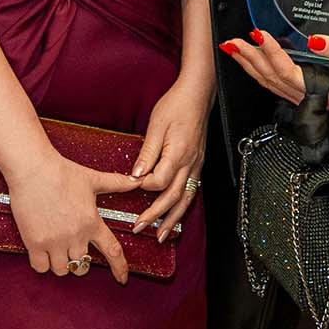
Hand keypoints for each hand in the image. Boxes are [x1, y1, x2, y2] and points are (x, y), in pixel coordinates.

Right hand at [7, 155, 136, 284]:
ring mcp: (54, 241)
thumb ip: (117, 183)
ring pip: (62, 269)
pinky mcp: (34, 242)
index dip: (119, 268)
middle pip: (83, 266)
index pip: (112, 251)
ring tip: (58, 251)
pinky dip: (43, 264)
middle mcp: (75, 235)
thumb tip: (138, 180)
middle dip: (81, 263)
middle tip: (75, 252)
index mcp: (91, 222)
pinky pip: (41, 267)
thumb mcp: (93, 178)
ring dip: (62, 264)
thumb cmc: (62, 171)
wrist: (33, 168)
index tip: (122, 279)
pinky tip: (43, 253)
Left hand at [131, 77, 209, 242]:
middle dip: (156, 216)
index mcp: (178, 153)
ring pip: (186, 198)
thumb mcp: (156, 125)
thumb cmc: (177, 105)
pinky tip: (176, 213)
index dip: (143, 187)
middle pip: (173, 197)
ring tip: (163, 235)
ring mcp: (196, 165)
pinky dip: (183, 206)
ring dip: (173, 219)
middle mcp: (190, 163)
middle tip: (140, 228)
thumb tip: (136, 175)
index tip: (131, 187)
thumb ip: (147, 153)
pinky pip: (192, 190)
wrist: (198, 93)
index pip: (158, 181)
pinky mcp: (197, 163)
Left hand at [219, 29, 328, 105]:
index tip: (260, 34)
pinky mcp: (301, 92)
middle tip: (235, 41)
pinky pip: (274, 84)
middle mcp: (307, 97)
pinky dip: (258, 71)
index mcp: (320, 90)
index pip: (288, 72)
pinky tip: (250, 60)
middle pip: (271, 79)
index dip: (271, 53)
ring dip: (250, 66)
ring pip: (269, 83)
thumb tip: (315, 39)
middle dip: (251, 59)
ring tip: (234, 49)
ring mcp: (302, 96)